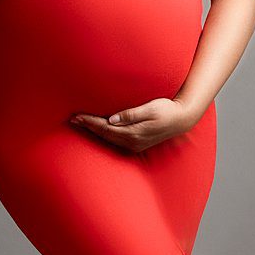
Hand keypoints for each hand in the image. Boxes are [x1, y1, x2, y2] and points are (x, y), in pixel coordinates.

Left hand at [70, 96, 201, 152]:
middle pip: (104, 134)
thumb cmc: (167, 110)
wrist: (183, 120)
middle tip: (72, 119)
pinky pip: (115, 140)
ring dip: (93, 131)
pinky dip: (103, 134)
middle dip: (87, 127)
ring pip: (108, 138)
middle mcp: (132, 142)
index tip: (77, 116)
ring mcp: (134, 145)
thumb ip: (131, 115)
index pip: (105, 128)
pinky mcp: (137, 144)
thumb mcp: (150, 109)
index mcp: (134, 133)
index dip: (90, 122)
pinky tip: (97, 130)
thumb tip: (112, 120)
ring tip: (80, 124)